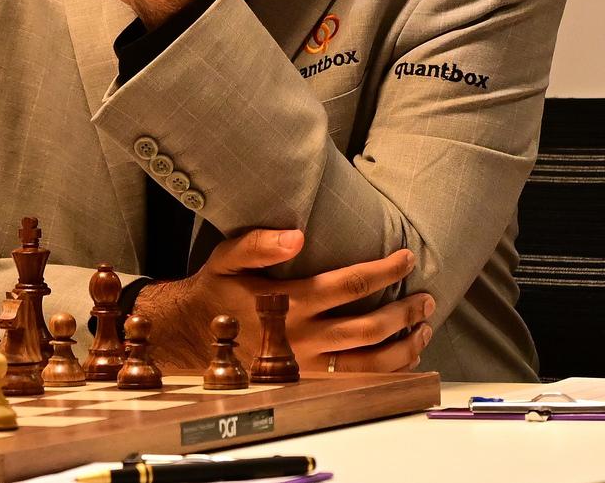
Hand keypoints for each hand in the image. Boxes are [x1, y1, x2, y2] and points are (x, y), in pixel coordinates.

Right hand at [135, 228, 433, 372]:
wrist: (193, 336)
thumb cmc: (216, 290)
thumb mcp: (226, 258)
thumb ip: (258, 244)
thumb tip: (296, 237)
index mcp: (287, 302)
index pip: (349, 285)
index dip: (384, 270)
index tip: (406, 258)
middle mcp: (303, 336)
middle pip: (370, 326)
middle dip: (405, 310)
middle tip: (425, 296)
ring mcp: (308, 364)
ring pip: (371, 361)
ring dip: (405, 343)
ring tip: (424, 326)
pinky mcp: (310, 381)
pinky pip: (359, 382)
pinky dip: (389, 370)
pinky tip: (404, 356)